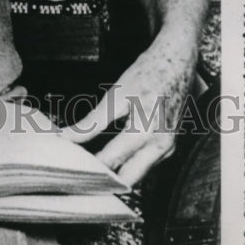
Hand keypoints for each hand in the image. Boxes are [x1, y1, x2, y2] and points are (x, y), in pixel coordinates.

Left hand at [61, 32, 197, 185]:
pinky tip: (111, 158)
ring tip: (91, 168)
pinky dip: (129, 164)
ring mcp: (168, 148)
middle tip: (81, 178)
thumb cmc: (148, 73)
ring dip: (117, 174)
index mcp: (145, 131)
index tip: (72, 170)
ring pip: (138, 174)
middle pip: (128, 180)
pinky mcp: (169, 146)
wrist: (176, 61)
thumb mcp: (115, 96)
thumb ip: (92, 122)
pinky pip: (146, 164)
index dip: (89, 169)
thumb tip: (68, 136)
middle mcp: (161, 146)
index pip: (111, 161)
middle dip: (104, 183)